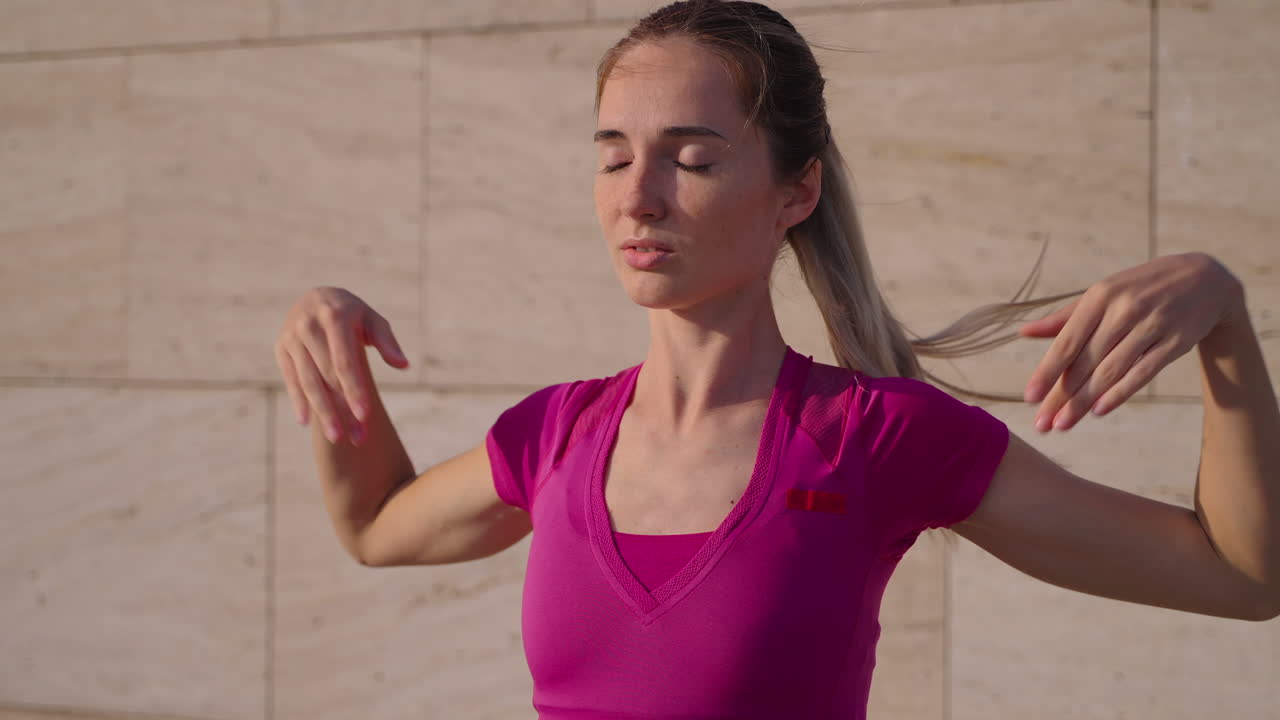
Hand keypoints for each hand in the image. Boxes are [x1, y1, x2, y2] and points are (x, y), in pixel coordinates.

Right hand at [274, 287, 409, 444]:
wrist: (319, 297)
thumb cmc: (354, 315)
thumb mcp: (373, 320)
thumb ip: (387, 342)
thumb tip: (404, 365)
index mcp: (335, 317)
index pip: (345, 362)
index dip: (354, 390)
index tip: (366, 416)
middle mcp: (309, 325)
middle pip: (327, 377)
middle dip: (342, 410)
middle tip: (357, 438)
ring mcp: (292, 337)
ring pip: (308, 382)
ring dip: (322, 412)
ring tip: (337, 438)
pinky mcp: (281, 347)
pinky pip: (290, 379)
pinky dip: (298, 401)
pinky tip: (307, 422)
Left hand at [1019, 252, 1243, 432]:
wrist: (1203, 279)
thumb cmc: (1139, 289)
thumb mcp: (1102, 294)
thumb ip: (1064, 318)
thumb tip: (1023, 332)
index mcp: (1100, 296)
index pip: (1067, 341)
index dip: (1047, 371)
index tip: (1028, 398)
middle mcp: (1124, 310)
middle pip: (1086, 362)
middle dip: (1061, 396)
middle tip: (1042, 424)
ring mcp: (1152, 325)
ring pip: (1112, 371)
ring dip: (1085, 401)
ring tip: (1064, 424)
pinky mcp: (1176, 341)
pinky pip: (1143, 372)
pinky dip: (1120, 392)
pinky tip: (1099, 410)